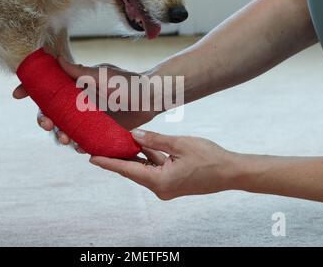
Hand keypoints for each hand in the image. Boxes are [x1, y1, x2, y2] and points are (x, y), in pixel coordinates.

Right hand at [13, 56, 159, 150]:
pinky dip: (78, 144)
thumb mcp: (103, 76)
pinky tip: (79, 147)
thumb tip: (57, 61)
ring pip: (65, 128)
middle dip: (44, 119)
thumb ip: (80, 72)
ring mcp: (88, 118)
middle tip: (47, 125)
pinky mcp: (99, 131)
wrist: (152, 99)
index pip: (49, 88)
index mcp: (77, 86)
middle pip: (52, 112)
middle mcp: (79, 102)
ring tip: (65, 139)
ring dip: (59, 134)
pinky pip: (83, 140)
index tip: (18, 95)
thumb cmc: (129, 83)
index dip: (31, 90)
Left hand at [90, 130, 237, 199]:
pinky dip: (147, 158)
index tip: (92, 158)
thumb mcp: (180, 144)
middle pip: (133, 171)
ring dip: (132, 157)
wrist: (231, 173)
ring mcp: (166, 186)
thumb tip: (134, 134)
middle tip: (100, 146)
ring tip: (116, 143)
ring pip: (143, 169)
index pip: (128, 170)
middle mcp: (160, 188)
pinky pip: (154, 169)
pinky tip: (139, 146)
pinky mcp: (172, 182)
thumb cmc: (209, 158)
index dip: (109, 163)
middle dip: (117, 159)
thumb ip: (155, 140)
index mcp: (160, 181)